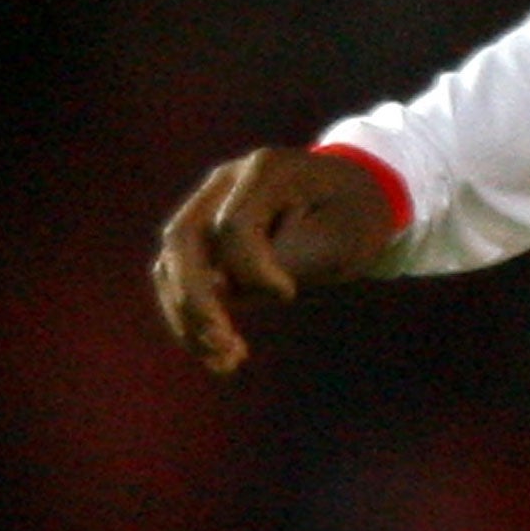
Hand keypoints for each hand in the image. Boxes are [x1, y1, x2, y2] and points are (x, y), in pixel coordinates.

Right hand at [150, 146, 398, 373]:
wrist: (358, 200)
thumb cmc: (356, 216)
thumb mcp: (342, 237)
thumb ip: (288, 256)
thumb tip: (219, 287)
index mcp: (268, 168)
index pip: (234, 224)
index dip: (253, 269)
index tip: (288, 295)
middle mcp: (226, 181)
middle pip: (183, 239)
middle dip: (196, 300)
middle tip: (226, 345)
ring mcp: (209, 205)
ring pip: (171, 264)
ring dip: (189, 318)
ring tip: (226, 362)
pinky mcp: (204, 236)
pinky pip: (180, 278)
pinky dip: (193, 319)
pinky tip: (221, 355)